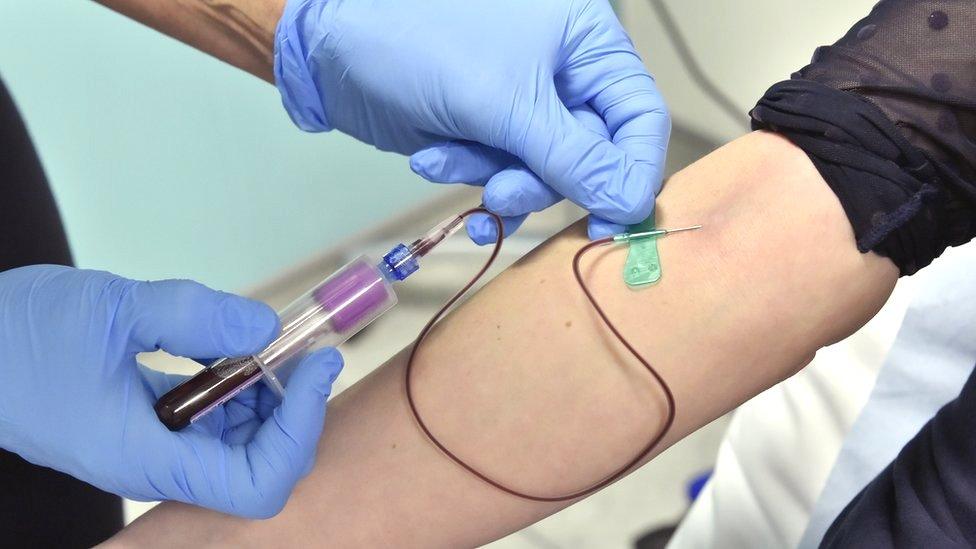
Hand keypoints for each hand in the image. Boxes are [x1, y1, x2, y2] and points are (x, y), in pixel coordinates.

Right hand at [0, 265, 342, 518]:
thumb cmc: (20, 336)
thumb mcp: (112, 309)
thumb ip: (195, 316)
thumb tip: (267, 327)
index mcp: (145, 458)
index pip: (256, 482)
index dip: (299, 430)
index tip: (315, 367)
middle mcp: (155, 467)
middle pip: (258, 466)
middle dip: (293, 411)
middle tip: (303, 351)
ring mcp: (152, 451)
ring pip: (238, 445)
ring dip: (267, 399)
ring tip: (271, 345)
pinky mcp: (147, 429)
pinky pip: (211, 424)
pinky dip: (236, 390)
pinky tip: (230, 350)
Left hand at [274, 0, 668, 240]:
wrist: (330, 48)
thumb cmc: (422, 45)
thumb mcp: (505, 104)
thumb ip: (573, 157)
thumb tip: (635, 203)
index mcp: (586, 43)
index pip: (641, 117)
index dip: (633, 173)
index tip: (612, 222)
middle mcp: (563, 74)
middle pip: (591, 155)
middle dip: (540, 179)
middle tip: (500, 193)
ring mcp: (522, 106)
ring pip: (542, 173)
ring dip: (497, 180)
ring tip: (447, 161)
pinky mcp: (486, 131)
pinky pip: (502, 173)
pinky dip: (471, 175)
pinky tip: (433, 160)